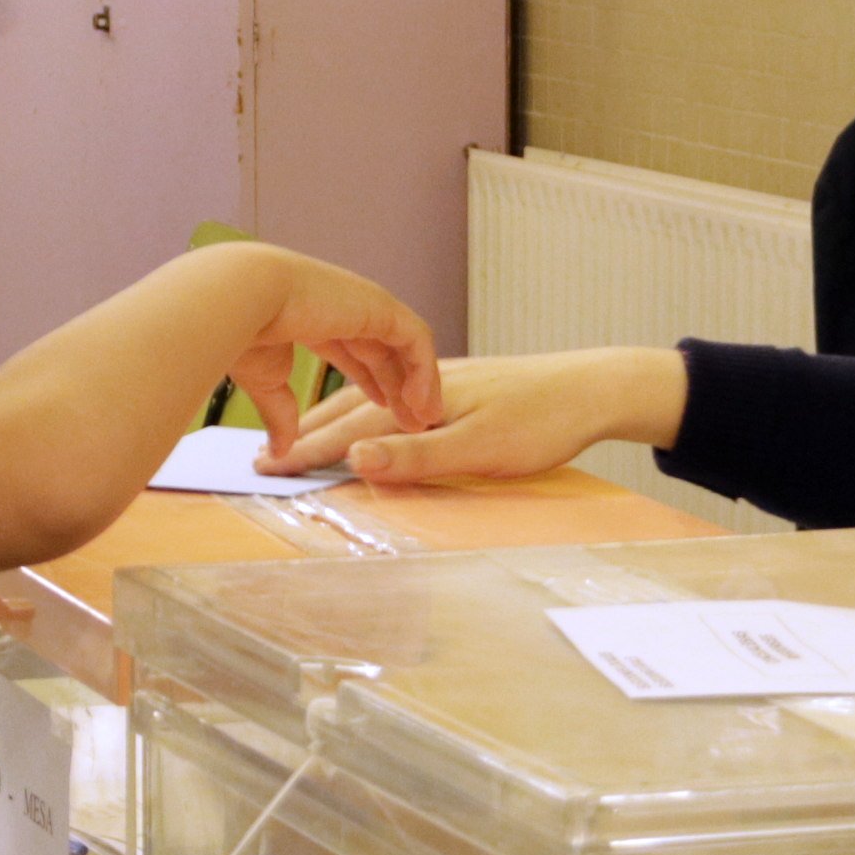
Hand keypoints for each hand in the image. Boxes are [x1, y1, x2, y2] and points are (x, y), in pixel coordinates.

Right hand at [225, 252, 442, 448]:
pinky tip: (421, 403)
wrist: (243, 299)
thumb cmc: (244, 334)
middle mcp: (342, 306)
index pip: (352, 349)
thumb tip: (279, 451)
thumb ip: (280, 413)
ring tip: (427, 419)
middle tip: (415, 424)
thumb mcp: (267, 380)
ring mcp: (363, 303)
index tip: (383, 411)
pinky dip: (423, 371)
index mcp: (314, 316)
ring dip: (418, 383)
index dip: (369, 380)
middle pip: (383, 350)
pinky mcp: (380, 307)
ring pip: (405, 345)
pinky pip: (415, 341)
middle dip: (399, 388)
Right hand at [284, 347, 684, 487]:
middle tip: (262, 459)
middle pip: (347, 410)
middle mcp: (419, 384)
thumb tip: (353, 458)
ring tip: (295, 439)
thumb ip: (415, 455)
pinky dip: (359, 411)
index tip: (267, 471)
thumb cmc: (542, 422)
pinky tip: (362, 420)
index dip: (306, 451)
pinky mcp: (453, 388)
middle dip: (303, 435)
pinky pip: (387, 398)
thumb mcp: (479, 448)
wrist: (592, 386)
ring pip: (366, 401)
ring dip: (327, 422)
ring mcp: (435, 383)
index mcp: (418, 398)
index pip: (347, 428)